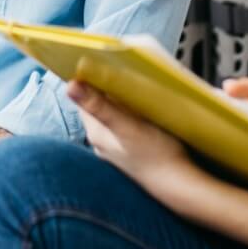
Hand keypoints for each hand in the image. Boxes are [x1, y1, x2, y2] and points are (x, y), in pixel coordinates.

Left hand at [66, 81, 198, 197]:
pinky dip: (130, 114)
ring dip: (121, 102)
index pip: (84, 98)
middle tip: (126, 76)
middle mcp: (100, 141)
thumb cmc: (156, 153)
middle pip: (98, 105)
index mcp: (95, 132)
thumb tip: (70, 86)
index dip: (91, 81)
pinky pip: (123, 125)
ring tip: (137, 92)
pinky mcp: (128, 151)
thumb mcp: (127, 125)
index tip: (104, 65)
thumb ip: (99, 106)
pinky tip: (144, 112)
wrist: (177, 182)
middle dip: (109, 89)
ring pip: (112, 114)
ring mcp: (114, 147)